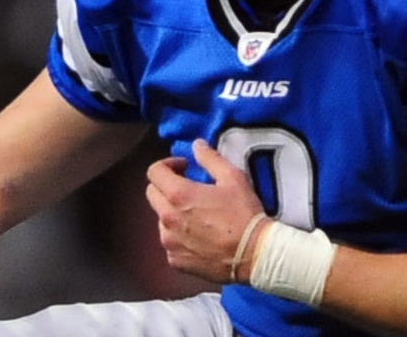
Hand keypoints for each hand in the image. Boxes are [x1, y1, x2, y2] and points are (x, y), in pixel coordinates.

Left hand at [145, 139, 267, 283]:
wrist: (254, 254)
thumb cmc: (244, 214)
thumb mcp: (233, 178)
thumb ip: (210, 158)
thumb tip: (196, 145)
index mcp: (178, 195)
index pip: (154, 172)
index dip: (167, 164)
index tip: (184, 167)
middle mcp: (167, 219)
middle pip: (152, 194)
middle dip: (167, 186)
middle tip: (188, 187)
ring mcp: (169, 242)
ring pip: (160, 219)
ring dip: (172, 212)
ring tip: (195, 214)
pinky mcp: (176, 261)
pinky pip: (170, 242)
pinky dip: (179, 235)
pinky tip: (199, 235)